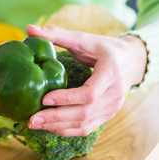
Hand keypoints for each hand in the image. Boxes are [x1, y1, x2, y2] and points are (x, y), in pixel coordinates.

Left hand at [26, 25, 146, 136]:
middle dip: (56, 118)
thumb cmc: (104, 48)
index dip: (66, 98)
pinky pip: (85, 128)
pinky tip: (48, 126)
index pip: (89, 93)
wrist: (130, 61)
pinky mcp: (105, 116)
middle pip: (84, 113)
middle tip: (32, 119)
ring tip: (34, 124)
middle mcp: (114, 95)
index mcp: (110, 74)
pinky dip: (66, 130)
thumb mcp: (83, 39)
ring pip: (84, 124)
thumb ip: (56, 35)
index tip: (44, 99)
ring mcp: (111, 109)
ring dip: (58, 127)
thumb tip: (29, 29)